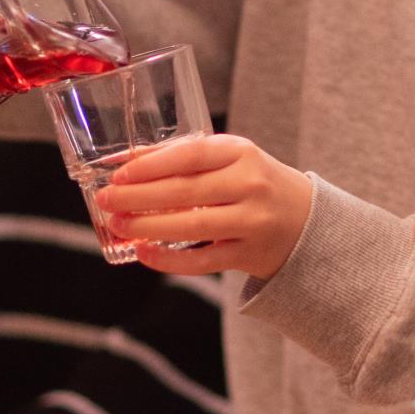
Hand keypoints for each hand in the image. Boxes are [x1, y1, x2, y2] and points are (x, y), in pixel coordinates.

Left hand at [96, 134, 312, 280]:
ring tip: (118, 224)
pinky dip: (169, 260)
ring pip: (192, 227)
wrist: (307, 221)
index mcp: (242, 152)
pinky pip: (203, 260)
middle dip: (138, 197)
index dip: (151, 166)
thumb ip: (186, 158)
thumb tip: (127, 161)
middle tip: (106, 200)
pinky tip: (144, 253)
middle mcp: (250, 185)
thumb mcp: (230, 160)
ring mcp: (252, 222)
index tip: (118, 174)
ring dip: (148, 227)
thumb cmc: (256, 183)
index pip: (190, 156)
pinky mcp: (250, 254)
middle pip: (185, 192)